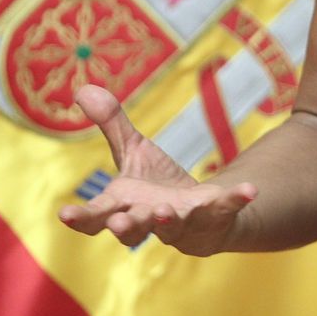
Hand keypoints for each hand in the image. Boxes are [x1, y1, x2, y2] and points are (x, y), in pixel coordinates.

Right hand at [57, 84, 256, 255]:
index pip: (95, 216)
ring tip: (165, 211)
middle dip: (125, 226)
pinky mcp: (213, 217)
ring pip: (172, 226)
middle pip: (132, 227)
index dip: (80, 217)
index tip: (65, 214)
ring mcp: (182, 222)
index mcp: (123, 206)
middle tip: (119, 223)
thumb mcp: (133, 150)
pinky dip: (236, 199)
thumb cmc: (155, 185)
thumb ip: (111, 124)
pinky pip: (226, 208)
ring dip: (168, 220)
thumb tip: (83, 88)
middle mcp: (148, 219)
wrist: (199, 210)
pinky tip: (251, 190)